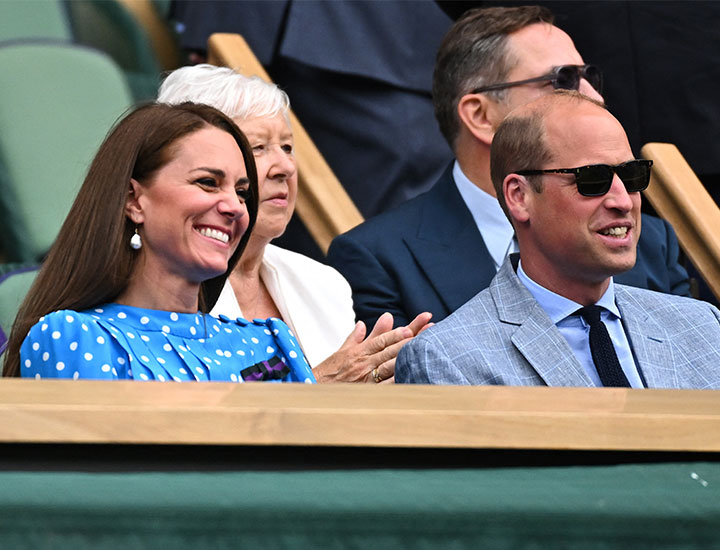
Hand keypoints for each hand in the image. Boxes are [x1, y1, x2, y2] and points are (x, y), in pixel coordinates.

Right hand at [313, 311, 431, 383]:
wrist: (313, 388)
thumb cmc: (329, 371)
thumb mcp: (343, 350)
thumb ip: (357, 337)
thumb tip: (365, 323)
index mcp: (359, 351)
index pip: (381, 340)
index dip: (396, 333)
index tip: (410, 327)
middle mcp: (364, 362)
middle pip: (390, 349)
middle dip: (410, 339)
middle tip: (429, 331)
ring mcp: (366, 378)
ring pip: (390, 365)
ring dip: (408, 356)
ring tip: (425, 349)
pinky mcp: (366, 392)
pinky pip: (385, 386)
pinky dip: (397, 380)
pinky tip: (411, 375)